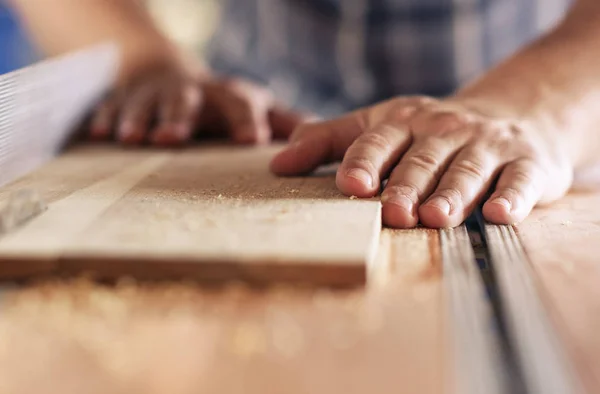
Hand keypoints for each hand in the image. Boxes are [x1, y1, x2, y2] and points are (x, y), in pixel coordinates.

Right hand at [89, 54, 308, 145]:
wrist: (166, 73)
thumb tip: (328, 138)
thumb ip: (285, 123)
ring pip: (146, 102)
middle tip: (173, 139)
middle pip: (188, 98)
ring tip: (132, 139)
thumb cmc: (221, 102)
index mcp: (228, 95)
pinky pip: (111, 107)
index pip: (241, 103)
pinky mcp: (124, 99)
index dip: (245, 119)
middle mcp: (193, 91)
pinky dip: (105, 120)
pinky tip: (98, 136)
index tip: (250, 141)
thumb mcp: (253, 107)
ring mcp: (155, 93)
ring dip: (140, 118)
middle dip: (180, 115)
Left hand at [270, 96, 573, 227]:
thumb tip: (277, 165)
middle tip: (391, 213)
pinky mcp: (527, 165)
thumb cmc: (430, 132)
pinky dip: (511, 197)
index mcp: (404, 121)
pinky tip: (498, 214)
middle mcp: (444, 130)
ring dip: (451, 194)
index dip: (364, 162)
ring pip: (466, 170)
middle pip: (421, 160)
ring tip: (435, 217)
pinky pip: (519, 181)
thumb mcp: (380, 125)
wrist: (513, 117)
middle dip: (405, 186)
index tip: (351, 186)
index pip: (378, 140)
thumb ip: (329, 141)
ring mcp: (487, 146)